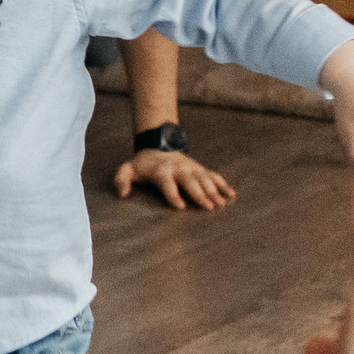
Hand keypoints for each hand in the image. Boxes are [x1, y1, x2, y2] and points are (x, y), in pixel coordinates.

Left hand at [113, 147, 234, 209]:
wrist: (158, 145)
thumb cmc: (143, 165)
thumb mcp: (128, 169)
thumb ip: (122, 179)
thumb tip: (122, 194)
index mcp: (161, 170)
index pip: (167, 183)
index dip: (173, 194)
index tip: (180, 206)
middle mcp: (178, 168)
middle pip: (190, 181)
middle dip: (199, 194)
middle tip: (209, 207)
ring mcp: (191, 167)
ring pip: (204, 179)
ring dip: (214, 191)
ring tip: (221, 204)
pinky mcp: (199, 168)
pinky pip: (213, 175)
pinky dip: (223, 184)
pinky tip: (231, 194)